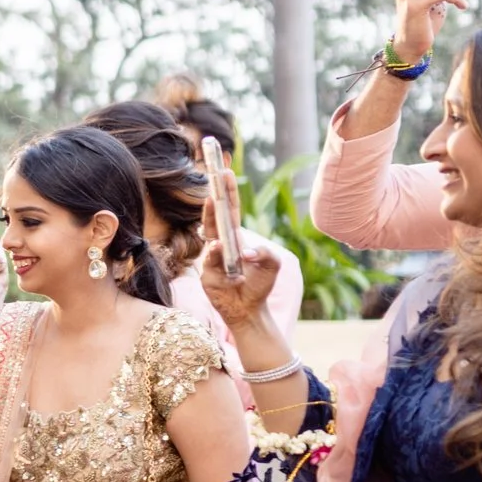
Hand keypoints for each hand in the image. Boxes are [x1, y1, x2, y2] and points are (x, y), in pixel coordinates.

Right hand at [196, 167, 282, 327]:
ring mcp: (212, 259)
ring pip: (210, 234)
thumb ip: (266, 253)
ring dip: (210, 217)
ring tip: (210, 200)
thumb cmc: (260, 285)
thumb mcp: (273, 265)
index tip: (224, 172)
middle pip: (215, 216)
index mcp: (236, 238)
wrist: (249, 310)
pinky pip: (210, 260)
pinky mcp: (207, 275)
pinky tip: (219, 248)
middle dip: (214, 194)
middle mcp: (221, 245)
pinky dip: (215, 253)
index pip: (230, 211)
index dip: (227, 192)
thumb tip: (246, 251)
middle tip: (213, 174)